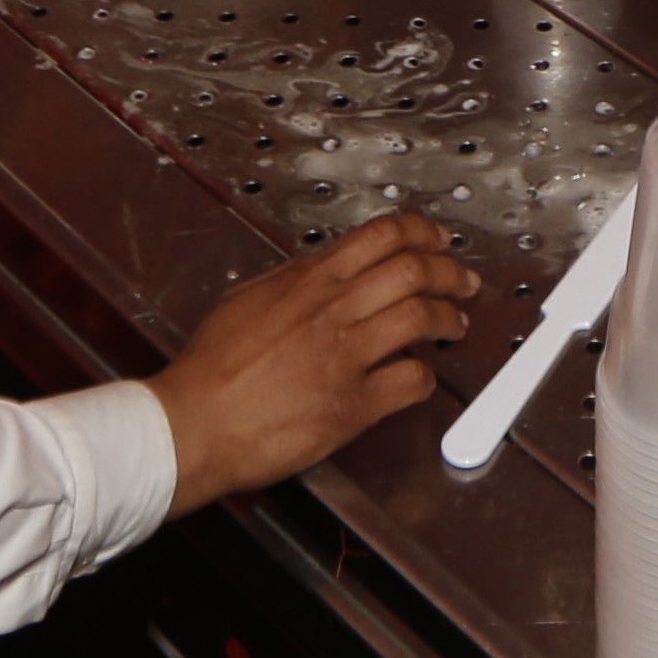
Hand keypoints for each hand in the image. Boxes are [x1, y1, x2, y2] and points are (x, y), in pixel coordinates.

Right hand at [149, 214, 479, 504]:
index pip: (381, 237)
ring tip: (456, 325)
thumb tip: (321, 268)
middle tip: (462, 280)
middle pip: (414, 270)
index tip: (437, 241)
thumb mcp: (245, 300)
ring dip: (449, 319)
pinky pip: (411, 381)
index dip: (422, 233)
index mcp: (307, 282)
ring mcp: (345, 356)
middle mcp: (332, 311)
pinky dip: (426, 377)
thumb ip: (291, 280)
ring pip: (422, 317)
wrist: (194, 424)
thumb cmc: (211, 371)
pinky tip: (422, 379)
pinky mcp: (353, 405)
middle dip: (449, 271)